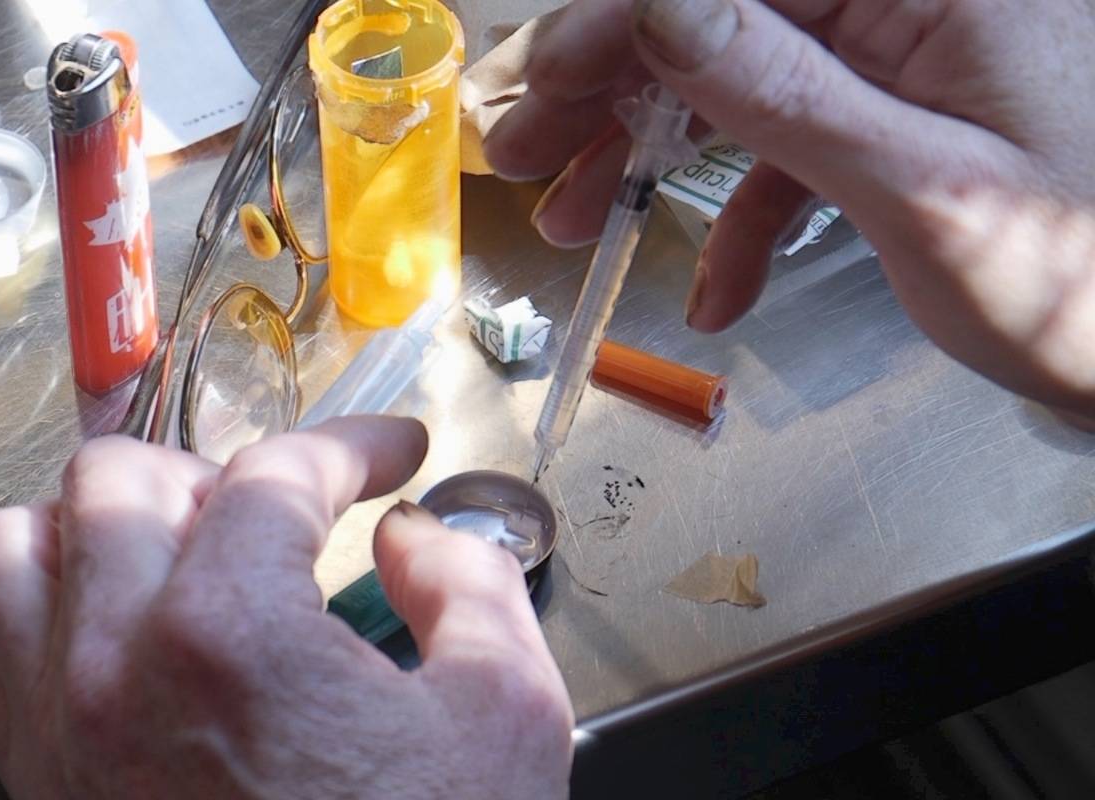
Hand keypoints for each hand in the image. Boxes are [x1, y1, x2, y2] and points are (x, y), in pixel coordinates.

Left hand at [0, 418, 572, 798]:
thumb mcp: (507, 716)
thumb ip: (470, 589)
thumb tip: (417, 540)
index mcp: (236, 637)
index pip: (277, 474)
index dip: (351, 445)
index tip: (385, 454)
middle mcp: (118, 671)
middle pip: (119, 479)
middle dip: (218, 468)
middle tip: (282, 506)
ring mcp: (60, 731)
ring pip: (12, 549)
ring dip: (97, 525)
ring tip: (178, 548)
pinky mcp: (37, 787)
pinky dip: (34, 615)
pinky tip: (112, 633)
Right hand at [485, 0, 1094, 420]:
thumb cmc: (1076, 284)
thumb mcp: (917, 192)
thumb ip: (782, 93)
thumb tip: (658, 5)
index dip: (620, 22)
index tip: (541, 88)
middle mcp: (909, 6)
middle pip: (721, 20)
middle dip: (614, 89)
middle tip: (526, 159)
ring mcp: (901, 64)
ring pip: (740, 81)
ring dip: (654, 154)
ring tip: (584, 225)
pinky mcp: (897, 121)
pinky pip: (794, 146)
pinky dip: (743, 215)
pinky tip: (717, 292)